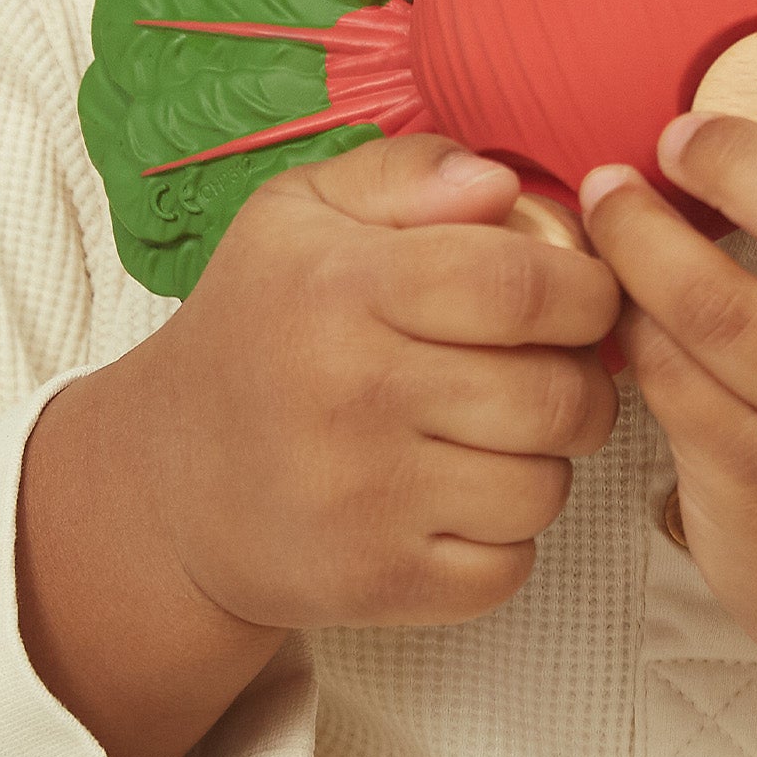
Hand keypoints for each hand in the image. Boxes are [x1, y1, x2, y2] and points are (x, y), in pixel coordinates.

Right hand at [129, 132, 622, 632]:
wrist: (169, 477)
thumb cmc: (261, 323)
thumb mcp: (302, 210)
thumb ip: (407, 171)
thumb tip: (501, 183)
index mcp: (343, 286)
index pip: (525, 287)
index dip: (587, 289)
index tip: (582, 295)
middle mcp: (352, 394)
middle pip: (555, 395)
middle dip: (583, 377)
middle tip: (553, 366)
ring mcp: (363, 501)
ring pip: (546, 486)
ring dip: (546, 458)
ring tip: (497, 428)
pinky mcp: (374, 585)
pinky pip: (510, 565)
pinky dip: (506, 535)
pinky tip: (458, 493)